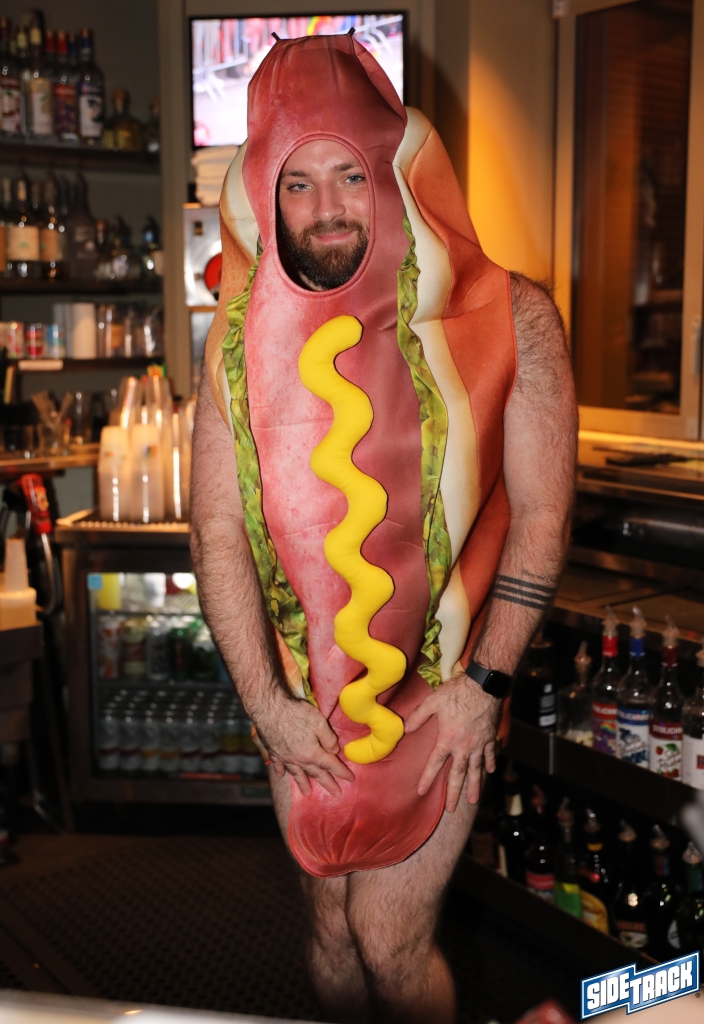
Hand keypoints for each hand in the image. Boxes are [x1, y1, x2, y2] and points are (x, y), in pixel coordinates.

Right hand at [253, 692, 354, 797]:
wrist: (269, 708)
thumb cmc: (296, 713)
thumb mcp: (319, 722)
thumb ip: (329, 739)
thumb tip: (335, 751)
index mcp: (312, 753)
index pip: (330, 764)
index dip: (341, 771)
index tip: (350, 779)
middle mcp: (298, 759)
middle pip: (315, 773)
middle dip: (327, 783)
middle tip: (336, 794)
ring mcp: (284, 757)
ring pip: (296, 773)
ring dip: (303, 783)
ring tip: (307, 793)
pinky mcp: (272, 751)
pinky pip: (278, 765)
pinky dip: (280, 771)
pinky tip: (281, 775)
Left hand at [405, 673, 501, 810]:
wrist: (483, 686)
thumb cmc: (456, 692)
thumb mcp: (433, 701)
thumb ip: (418, 716)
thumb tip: (404, 729)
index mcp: (448, 738)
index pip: (435, 763)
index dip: (427, 778)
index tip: (421, 791)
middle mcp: (464, 746)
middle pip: (458, 774)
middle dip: (454, 792)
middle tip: (452, 809)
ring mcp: (479, 743)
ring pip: (476, 769)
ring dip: (474, 786)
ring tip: (473, 801)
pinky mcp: (491, 737)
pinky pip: (491, 754)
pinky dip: (490, 764)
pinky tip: (490, 772)